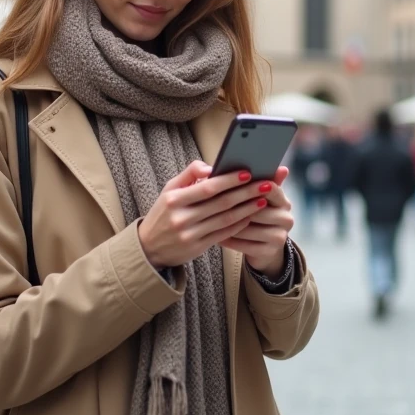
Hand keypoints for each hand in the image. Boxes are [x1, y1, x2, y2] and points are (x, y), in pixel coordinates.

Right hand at [137, 160, 276, 268]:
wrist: (149, 248)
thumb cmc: (163, 212)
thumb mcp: (169, 190)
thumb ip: (189, 174)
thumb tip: (211, 167)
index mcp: (174, 200)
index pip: (207, 188)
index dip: (229, 180)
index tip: (247, 173)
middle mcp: (182, 218)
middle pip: (221, 203)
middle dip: (246, 193)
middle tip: (265, 184)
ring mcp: (190, 234)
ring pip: (226, 219)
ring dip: (247, 209)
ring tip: (263, 199)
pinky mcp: (198, 247)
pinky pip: (224, 234)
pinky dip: (239, 224)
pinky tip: (251, 215)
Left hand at [221, 167, 292, 277]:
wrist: (263, 248)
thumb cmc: (256, 216)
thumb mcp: (259, 198)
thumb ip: (261, 181)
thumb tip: (282, 167)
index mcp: (284, 200)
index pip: (270, 188)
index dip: (249, 185)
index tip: (229, 183)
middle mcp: (287, 218)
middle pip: (257, 209)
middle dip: (234, 206)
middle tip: (212, 202)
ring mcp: (280, 236)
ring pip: (248, 228)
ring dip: (227, 224)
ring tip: (209, 219)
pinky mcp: (270, 252)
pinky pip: (244, 245)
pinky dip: (229, 240)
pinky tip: (215, 236)